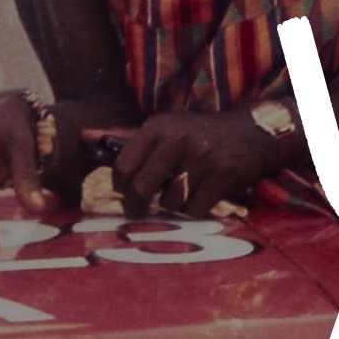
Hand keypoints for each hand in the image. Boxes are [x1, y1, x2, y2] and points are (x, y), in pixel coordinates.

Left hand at [105, 109, 286, 218]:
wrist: (253, 132)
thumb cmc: (202, 134)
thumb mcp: (167, 126)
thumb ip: (128, 136)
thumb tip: (85, 137)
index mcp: (159, 126)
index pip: (123, 165)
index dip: (120, 186)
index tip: (125, 192)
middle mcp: (178, 139)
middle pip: (142, 188)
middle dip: (137, 206)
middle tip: (138, 211)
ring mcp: (202, 157)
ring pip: (170, 201)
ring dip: (173, 206)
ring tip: (181, 195)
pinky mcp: (223, 175)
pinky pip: (196, 208)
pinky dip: (195, 211)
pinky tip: (201, 199)